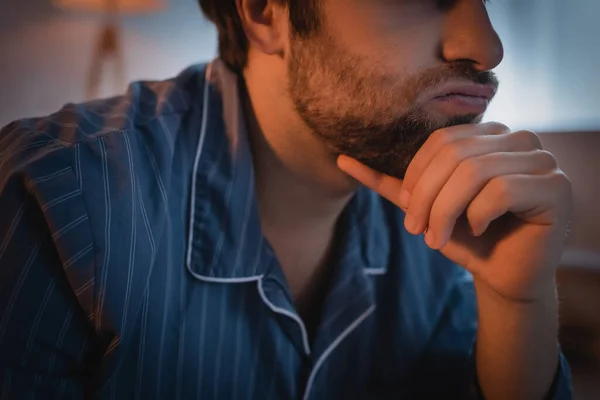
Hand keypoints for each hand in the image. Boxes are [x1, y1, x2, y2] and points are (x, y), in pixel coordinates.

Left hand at [337, 122, 572, 302]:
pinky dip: (477, 216)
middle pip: (455, 154)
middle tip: (417, 231)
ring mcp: (542, 159)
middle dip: (426, 198)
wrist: (502, 275)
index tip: (409, 212)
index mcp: (489, 135)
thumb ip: (390, 183)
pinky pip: (501, 190)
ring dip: (446, 211)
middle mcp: (518, 138)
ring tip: (438, 239)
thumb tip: (341, 159)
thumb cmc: (465, 237)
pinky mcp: (557, 186)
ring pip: (474, 171)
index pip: (441, 141)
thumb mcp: (424, 206)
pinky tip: (479, 231)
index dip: (417, 176)